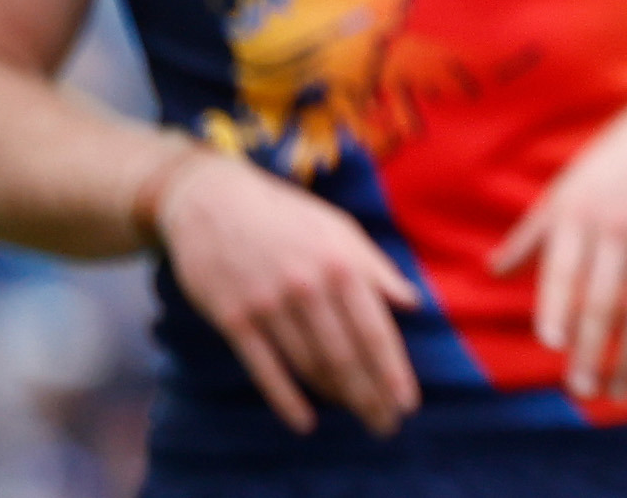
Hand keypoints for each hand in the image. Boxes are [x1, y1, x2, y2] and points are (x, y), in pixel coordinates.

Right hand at [156, 149, 421, 436]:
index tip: (407, 403)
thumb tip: (413, 303)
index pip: (375, 330)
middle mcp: (309, 287)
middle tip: (385, 424)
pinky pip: (265, 368)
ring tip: (359, 416)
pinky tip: (305, 421)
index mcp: (342, 264)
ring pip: (310, 365)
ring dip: (337, 396)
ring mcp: (269, 305)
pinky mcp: (234, 319)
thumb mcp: (341, 230)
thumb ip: (377, 269)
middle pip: (346, 356)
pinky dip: (286, 399)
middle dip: (370, 395)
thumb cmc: (288, 216)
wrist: (214, 202)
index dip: (393, 372)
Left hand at [493, 84, 626, 400]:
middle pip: (605, 299)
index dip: (558, 307)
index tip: (551, 344)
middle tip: (581, 389)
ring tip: (620, 391)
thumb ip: (532, 231)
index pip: (565, 268)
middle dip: (592, 350)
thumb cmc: (619, 158)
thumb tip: (492, 271)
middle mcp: (621, 227)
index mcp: (582, 211)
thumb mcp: (569, 184)